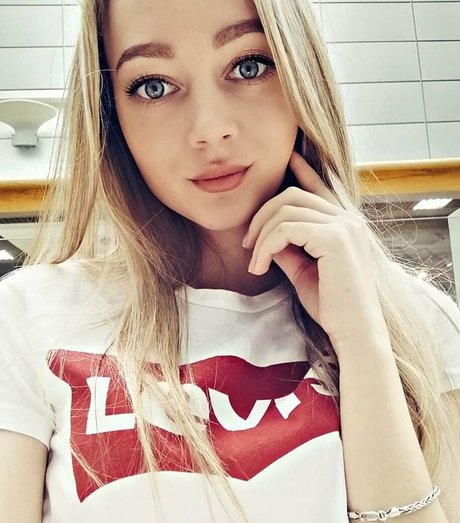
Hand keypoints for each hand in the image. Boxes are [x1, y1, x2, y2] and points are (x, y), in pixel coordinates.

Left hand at [242, 150, 388, 351]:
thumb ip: (288, 247)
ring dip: (261, 235)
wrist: (355, 332)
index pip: (318, 188)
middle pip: (292, 196)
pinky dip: (266, 246)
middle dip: (262, 216)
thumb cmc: (332, 306)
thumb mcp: (303, 270)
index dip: (301, 170)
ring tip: (254, 262)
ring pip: (286, 209)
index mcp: (345, 224)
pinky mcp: (335, 238)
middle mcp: (348, 218)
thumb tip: (266, 235)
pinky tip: (260, 267)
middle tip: (247, 244)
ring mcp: (344, 225)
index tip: (287, 157)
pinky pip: (286, 229)